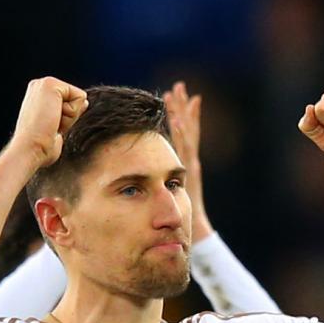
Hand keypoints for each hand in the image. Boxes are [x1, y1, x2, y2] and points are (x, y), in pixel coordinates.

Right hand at [10, 76, 86, 168]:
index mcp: (39, 95)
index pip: (71, 102)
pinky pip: (80, 97)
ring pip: (79, 98)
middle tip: (51, 127)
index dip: (68, 120)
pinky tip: (54, 119)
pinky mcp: (50, 84)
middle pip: (77, 99)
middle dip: (70, 117)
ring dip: (70, 117)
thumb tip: (85, 101)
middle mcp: (40, 86)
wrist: (30, 149)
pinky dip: (71, 114)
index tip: (50, 128)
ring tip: (52, 124)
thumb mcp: (59, 127)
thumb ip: (69, 113)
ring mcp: (43, 83)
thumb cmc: (41, 147)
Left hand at [164, 79, 212, 240]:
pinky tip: (177, 121)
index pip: (178, 136)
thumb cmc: (174, 220)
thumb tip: (130, 181)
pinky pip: (186, 151)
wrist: (193, 236)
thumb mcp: (161, 199)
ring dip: (182, 115)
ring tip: (179, 95)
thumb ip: (153, 187)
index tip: (171, 97)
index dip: (176, 117)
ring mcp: (190, 168)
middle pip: (185, 131)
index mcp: (178, 166)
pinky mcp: (191, 175)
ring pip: (186, 137)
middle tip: (178, 87)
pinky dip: (182, 135)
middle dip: (181, 109)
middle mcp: (185, 163)